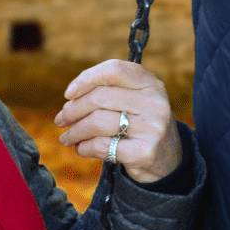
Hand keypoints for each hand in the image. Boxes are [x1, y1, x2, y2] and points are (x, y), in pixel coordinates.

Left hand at [54, 60, 181, 182]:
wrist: (168, 159)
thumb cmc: (140, 122)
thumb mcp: (135, 99)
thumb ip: (109, 89)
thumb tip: (71, 95)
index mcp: (150, 82)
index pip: (113, 70)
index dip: (86, 78)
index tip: (69, 93)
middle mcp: (154, 102)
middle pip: (100, 98)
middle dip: (73, 109)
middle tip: (61, 119)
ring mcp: (151, 127)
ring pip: (97, 122)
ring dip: (75, 131)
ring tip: (67, 137)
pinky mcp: (144, 152)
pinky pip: (102, 146)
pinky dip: (85, 148)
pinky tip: (81, 148)